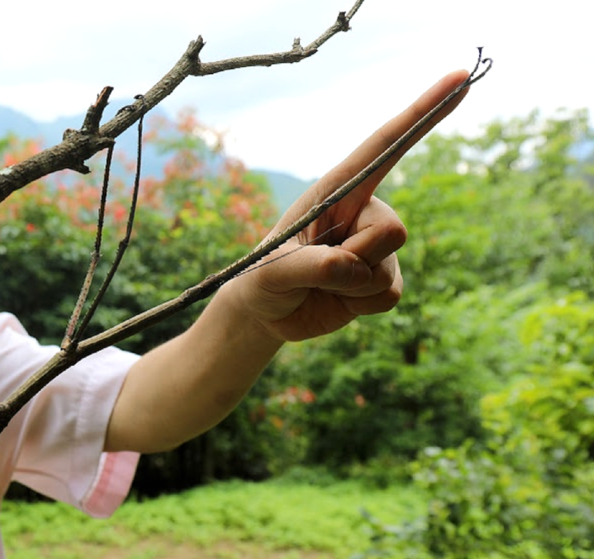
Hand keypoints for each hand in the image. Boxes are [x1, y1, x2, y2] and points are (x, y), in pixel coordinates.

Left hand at [220, 68, 472, 342]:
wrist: (268, 314)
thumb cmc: (263, 278)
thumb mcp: (270, 270)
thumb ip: (307, 265)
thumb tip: (349, 265)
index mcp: (336, 190)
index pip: (385, 146)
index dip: (424, 112)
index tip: (460, 79)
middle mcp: (364, 211)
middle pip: (391, 229)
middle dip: (353, 258)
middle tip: (316, 268)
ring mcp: (377, 248)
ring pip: (385, 267)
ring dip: (348, 285)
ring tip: (321, 283)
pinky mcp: (383, 280)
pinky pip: (386, 295)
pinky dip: (357, 304)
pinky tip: (338, 299)